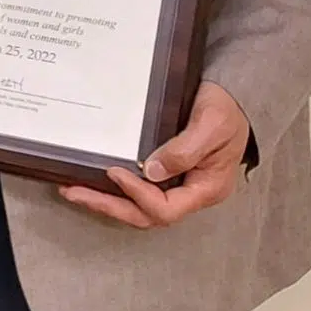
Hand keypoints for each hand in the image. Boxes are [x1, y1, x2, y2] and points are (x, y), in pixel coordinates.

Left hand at [62, 82, 252, 228]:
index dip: (138, 194)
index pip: (166, 208)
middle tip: (74, 193)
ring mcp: (180, 185)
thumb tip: (152, 171)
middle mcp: (192, 193)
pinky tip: (93, 181)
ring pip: (140, 208)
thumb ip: (184, 150)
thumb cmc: (228, 108)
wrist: (237, 95)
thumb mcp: (211, 125)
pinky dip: (115, 190)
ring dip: (107, 201)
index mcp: (207, 188)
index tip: (115, 172)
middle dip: (109, 206)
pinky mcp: (169, 175)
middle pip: (147, 215)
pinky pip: (140, 191)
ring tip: (73, 190)